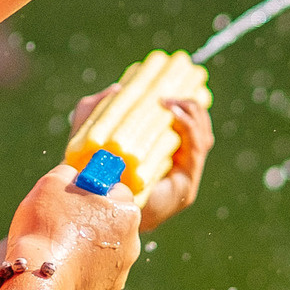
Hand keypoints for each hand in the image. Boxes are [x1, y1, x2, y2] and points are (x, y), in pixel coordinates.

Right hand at [2, 162, 140, 289]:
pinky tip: (57, 273)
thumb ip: (70, 174)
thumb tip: (77, 177)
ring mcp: (120, 275)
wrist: (37, 282)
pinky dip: (77, 276)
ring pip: (101, 254)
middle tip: (61, 224)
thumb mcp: (52, 183)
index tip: (74, 195)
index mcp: (126, 212)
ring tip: (55, 252)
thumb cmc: (47, 227)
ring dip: (84, 251)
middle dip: (90, 223)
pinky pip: (91, 280)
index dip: (92, 191)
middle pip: (111, 225)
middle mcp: (132, 244)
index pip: (115, 191)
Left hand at [62, 92, 216, 232]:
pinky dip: (189, 129)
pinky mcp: (185, 186)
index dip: (186, 106)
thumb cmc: (87, 172)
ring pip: (202, 138)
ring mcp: (183, 178)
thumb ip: (94, 108)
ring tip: (170, 101)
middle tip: (171, 92)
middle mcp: (175, 167)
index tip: (171, 87)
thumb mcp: (88, 133)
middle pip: (200, 131)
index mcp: (160, 155)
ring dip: (192, 114)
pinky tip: (174, 115)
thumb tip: (117, 88)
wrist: (90, 203)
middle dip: (192, 106)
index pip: (185, 127)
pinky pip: (196, 152)